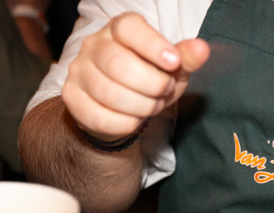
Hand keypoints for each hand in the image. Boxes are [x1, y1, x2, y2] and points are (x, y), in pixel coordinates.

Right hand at [61, 12, 209, 140]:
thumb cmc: (149, 80)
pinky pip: (98, 116)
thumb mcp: (171, 68)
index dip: (153, 45)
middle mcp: (94, 45)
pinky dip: (125, 123)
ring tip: (152, 105)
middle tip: (164, 90)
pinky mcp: (72, 98)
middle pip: (118, 64)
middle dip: (151, 84)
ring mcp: (79, 71)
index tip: (174, 62)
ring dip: (140, 106)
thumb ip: (185, 58)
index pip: (129, 28)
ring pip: (108, 92)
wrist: (122, 108)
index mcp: (119, 29)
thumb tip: (201, 49)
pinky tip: (135, 120)